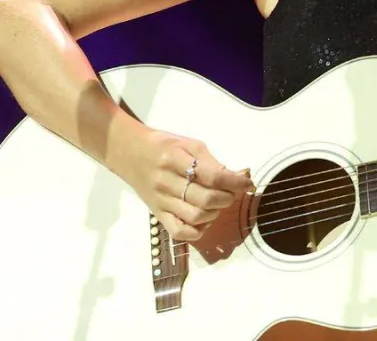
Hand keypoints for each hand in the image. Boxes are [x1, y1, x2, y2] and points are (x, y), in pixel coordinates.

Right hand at [120, 129, 255, 240]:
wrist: (129, 152)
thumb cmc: (162, 146)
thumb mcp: (189, 144)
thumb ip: (213, 162)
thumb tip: (240, 177)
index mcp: (176, 159)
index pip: (212, 176)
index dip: (235, 182)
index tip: (248, 183)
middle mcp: (166, 182)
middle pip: (206, 199)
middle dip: (228, 197)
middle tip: (232, 192)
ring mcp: (161, 201)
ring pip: (196, 217)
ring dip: (216, 212)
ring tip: (218, 203)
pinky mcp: (157, 215)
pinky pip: (180, 232)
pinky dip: (198, 230)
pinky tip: (204, 219)